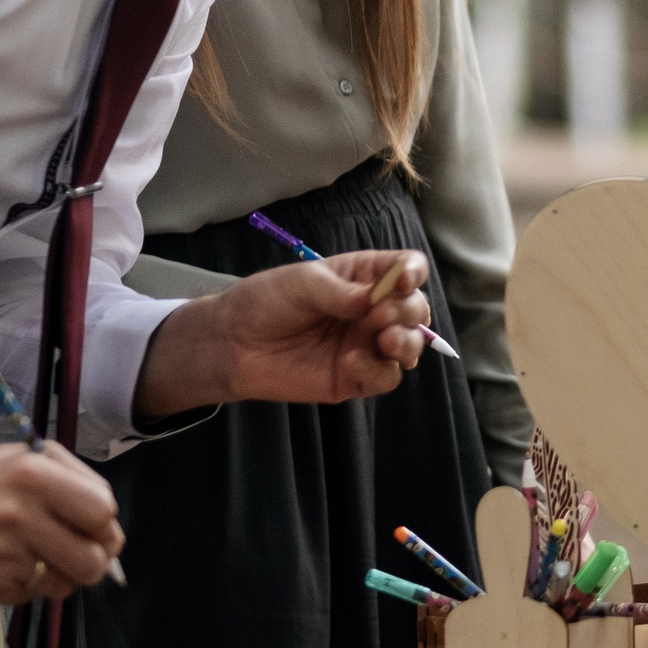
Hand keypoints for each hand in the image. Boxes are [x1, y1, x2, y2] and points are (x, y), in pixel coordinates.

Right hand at [0, 409, 122, 603]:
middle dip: (93, 559)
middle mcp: (16, 516)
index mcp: (33, 476)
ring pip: (64, 586)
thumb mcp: (30, 457)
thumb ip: (78, 485)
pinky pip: (29, 596)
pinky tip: (2, 560)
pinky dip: (25, 583)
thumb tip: (112, 532)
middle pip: (92, 561)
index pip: (102, 513)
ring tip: (35, 552)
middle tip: (75, 549)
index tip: (94, 527)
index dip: (105, 525)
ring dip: (59, 574)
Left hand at [136, 248, 429, 416]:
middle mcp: (373, 310)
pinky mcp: (357, 378)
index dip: (413, 272)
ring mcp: (367, 345)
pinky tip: (351, 363)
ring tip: (383, 340)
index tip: (404, 280)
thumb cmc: (265, 302)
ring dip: (407, 342)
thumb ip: (341, 292)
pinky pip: (387, 378)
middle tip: (379, 315)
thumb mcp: (302, 284)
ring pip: (411, 345)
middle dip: (408, 311)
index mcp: (364, 277)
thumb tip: (376, 300)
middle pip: (416, 308)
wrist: (232, 345)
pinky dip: (379, 370)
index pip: (406, 269)